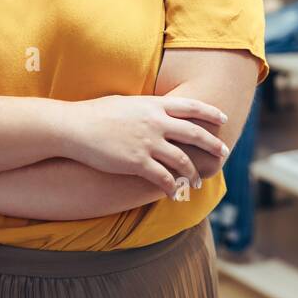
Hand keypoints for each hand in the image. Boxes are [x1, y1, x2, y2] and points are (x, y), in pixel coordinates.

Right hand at [65, 95, 228, 197]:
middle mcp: (156, 122)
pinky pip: (163, 178)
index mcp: (154, 105)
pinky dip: (172, 187)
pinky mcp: (137, 163)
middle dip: (212, 145)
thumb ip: (147, 107)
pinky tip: (175, 194)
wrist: (74, 127)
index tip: (222, 119)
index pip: (192, 107)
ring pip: (182, 160)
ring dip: (192, 173)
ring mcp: (148, 143)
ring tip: (197, 182)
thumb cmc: (97, 113)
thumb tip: (157, 110)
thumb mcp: (127, 103)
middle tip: (223, 154)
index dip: (210, 113)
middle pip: (195, 134)